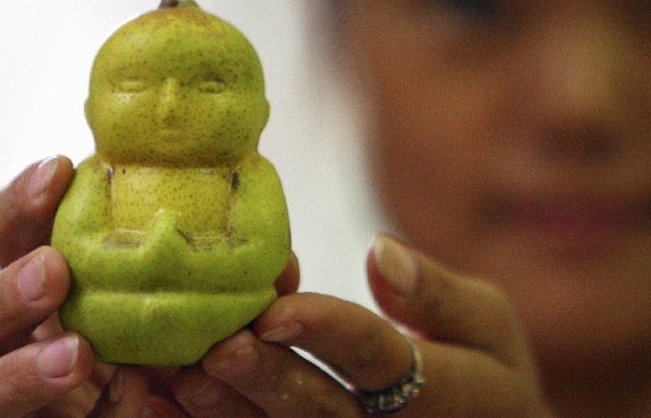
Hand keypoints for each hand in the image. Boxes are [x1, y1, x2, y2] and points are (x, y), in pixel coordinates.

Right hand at [0, 156, 300, 416]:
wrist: (180, 413)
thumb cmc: (185, 359)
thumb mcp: (215, 313)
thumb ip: (233, 287)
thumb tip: (281, 267)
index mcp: (52, 287)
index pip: (11, 236)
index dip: (22, 202)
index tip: (61, 168)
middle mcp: (22, 345)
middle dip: (7, 289)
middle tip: (57, 269)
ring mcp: (20, 401)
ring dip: (18, 372)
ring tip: (78, 354)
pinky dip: (79, 415)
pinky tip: (130, 398)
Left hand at [160, 235, 548, 416]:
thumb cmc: (486, 375)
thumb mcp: (489, 326)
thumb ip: (438, 293)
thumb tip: (379, 248)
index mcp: (440, 392)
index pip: (377, 359)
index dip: (327, 332)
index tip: (276, 305)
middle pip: (318, 410)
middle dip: (263, 378)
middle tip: (214, 348)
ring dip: (224, 411)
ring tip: (175, 376)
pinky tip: (161, 407)